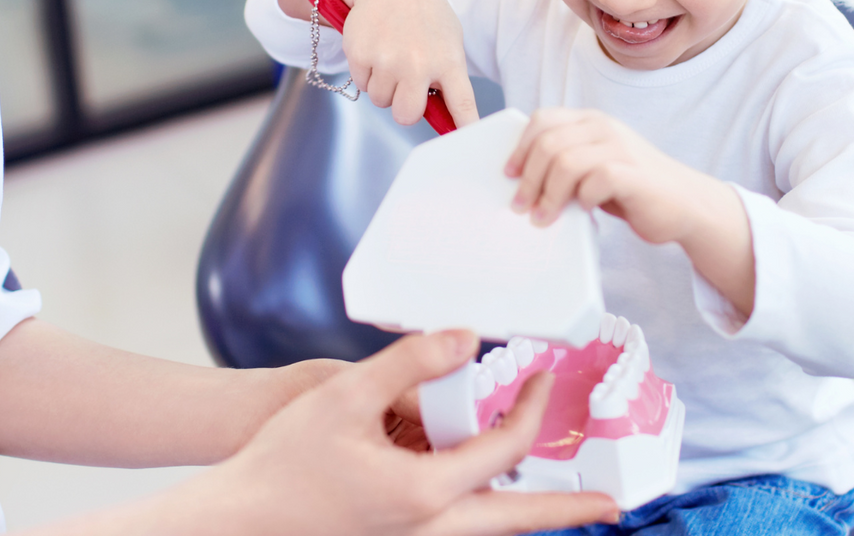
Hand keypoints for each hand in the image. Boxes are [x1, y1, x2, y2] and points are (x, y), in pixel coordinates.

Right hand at [182, 331, 616, 535]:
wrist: (238, 519)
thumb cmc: (282, 461)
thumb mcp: (345, 396)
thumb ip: (410, 362)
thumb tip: (465, 337)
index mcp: (424, 492)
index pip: (504, 450)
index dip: (531, 409)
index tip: (544, 378)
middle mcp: (429, 528)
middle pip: (519, 520)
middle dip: (569, 509)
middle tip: (614, 505)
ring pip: (491, 531)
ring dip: (530, 514)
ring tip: (566, 503)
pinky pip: (460, 530)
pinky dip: (488, 514)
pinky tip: (489, 495)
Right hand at [281, 0, 479, 127]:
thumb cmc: (423, 13)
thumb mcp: (447, 38)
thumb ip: (448, 73)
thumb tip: (447, 116)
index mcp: (449, 61)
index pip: (462, 105)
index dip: (465, 128)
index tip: (468, 144)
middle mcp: (419, 64)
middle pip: (407, 115)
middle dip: (403, 106)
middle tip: (404, 83)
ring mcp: (389, 61)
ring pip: (381, 100)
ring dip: (383, 85)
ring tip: (390, 53)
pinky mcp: (361, 55)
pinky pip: (361, 84)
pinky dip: (365, 71)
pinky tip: (374, 46)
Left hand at [506, 110, 756, 318]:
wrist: (687, 204)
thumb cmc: (635, 188)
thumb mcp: (596, 166)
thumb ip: (567, 161)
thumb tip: (521, 179)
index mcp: (591, 122)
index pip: (543, 120)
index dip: (520, 148)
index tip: (509, 175)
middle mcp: (604, 128)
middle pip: (548, 143)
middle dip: (528, 178)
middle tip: (521, 205)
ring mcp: (621, 148)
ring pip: (565, 162)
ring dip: (547, 194)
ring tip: (543, 217)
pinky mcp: (634, 173)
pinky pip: (594, 180)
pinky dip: (581, 199)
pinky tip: (584, 212)